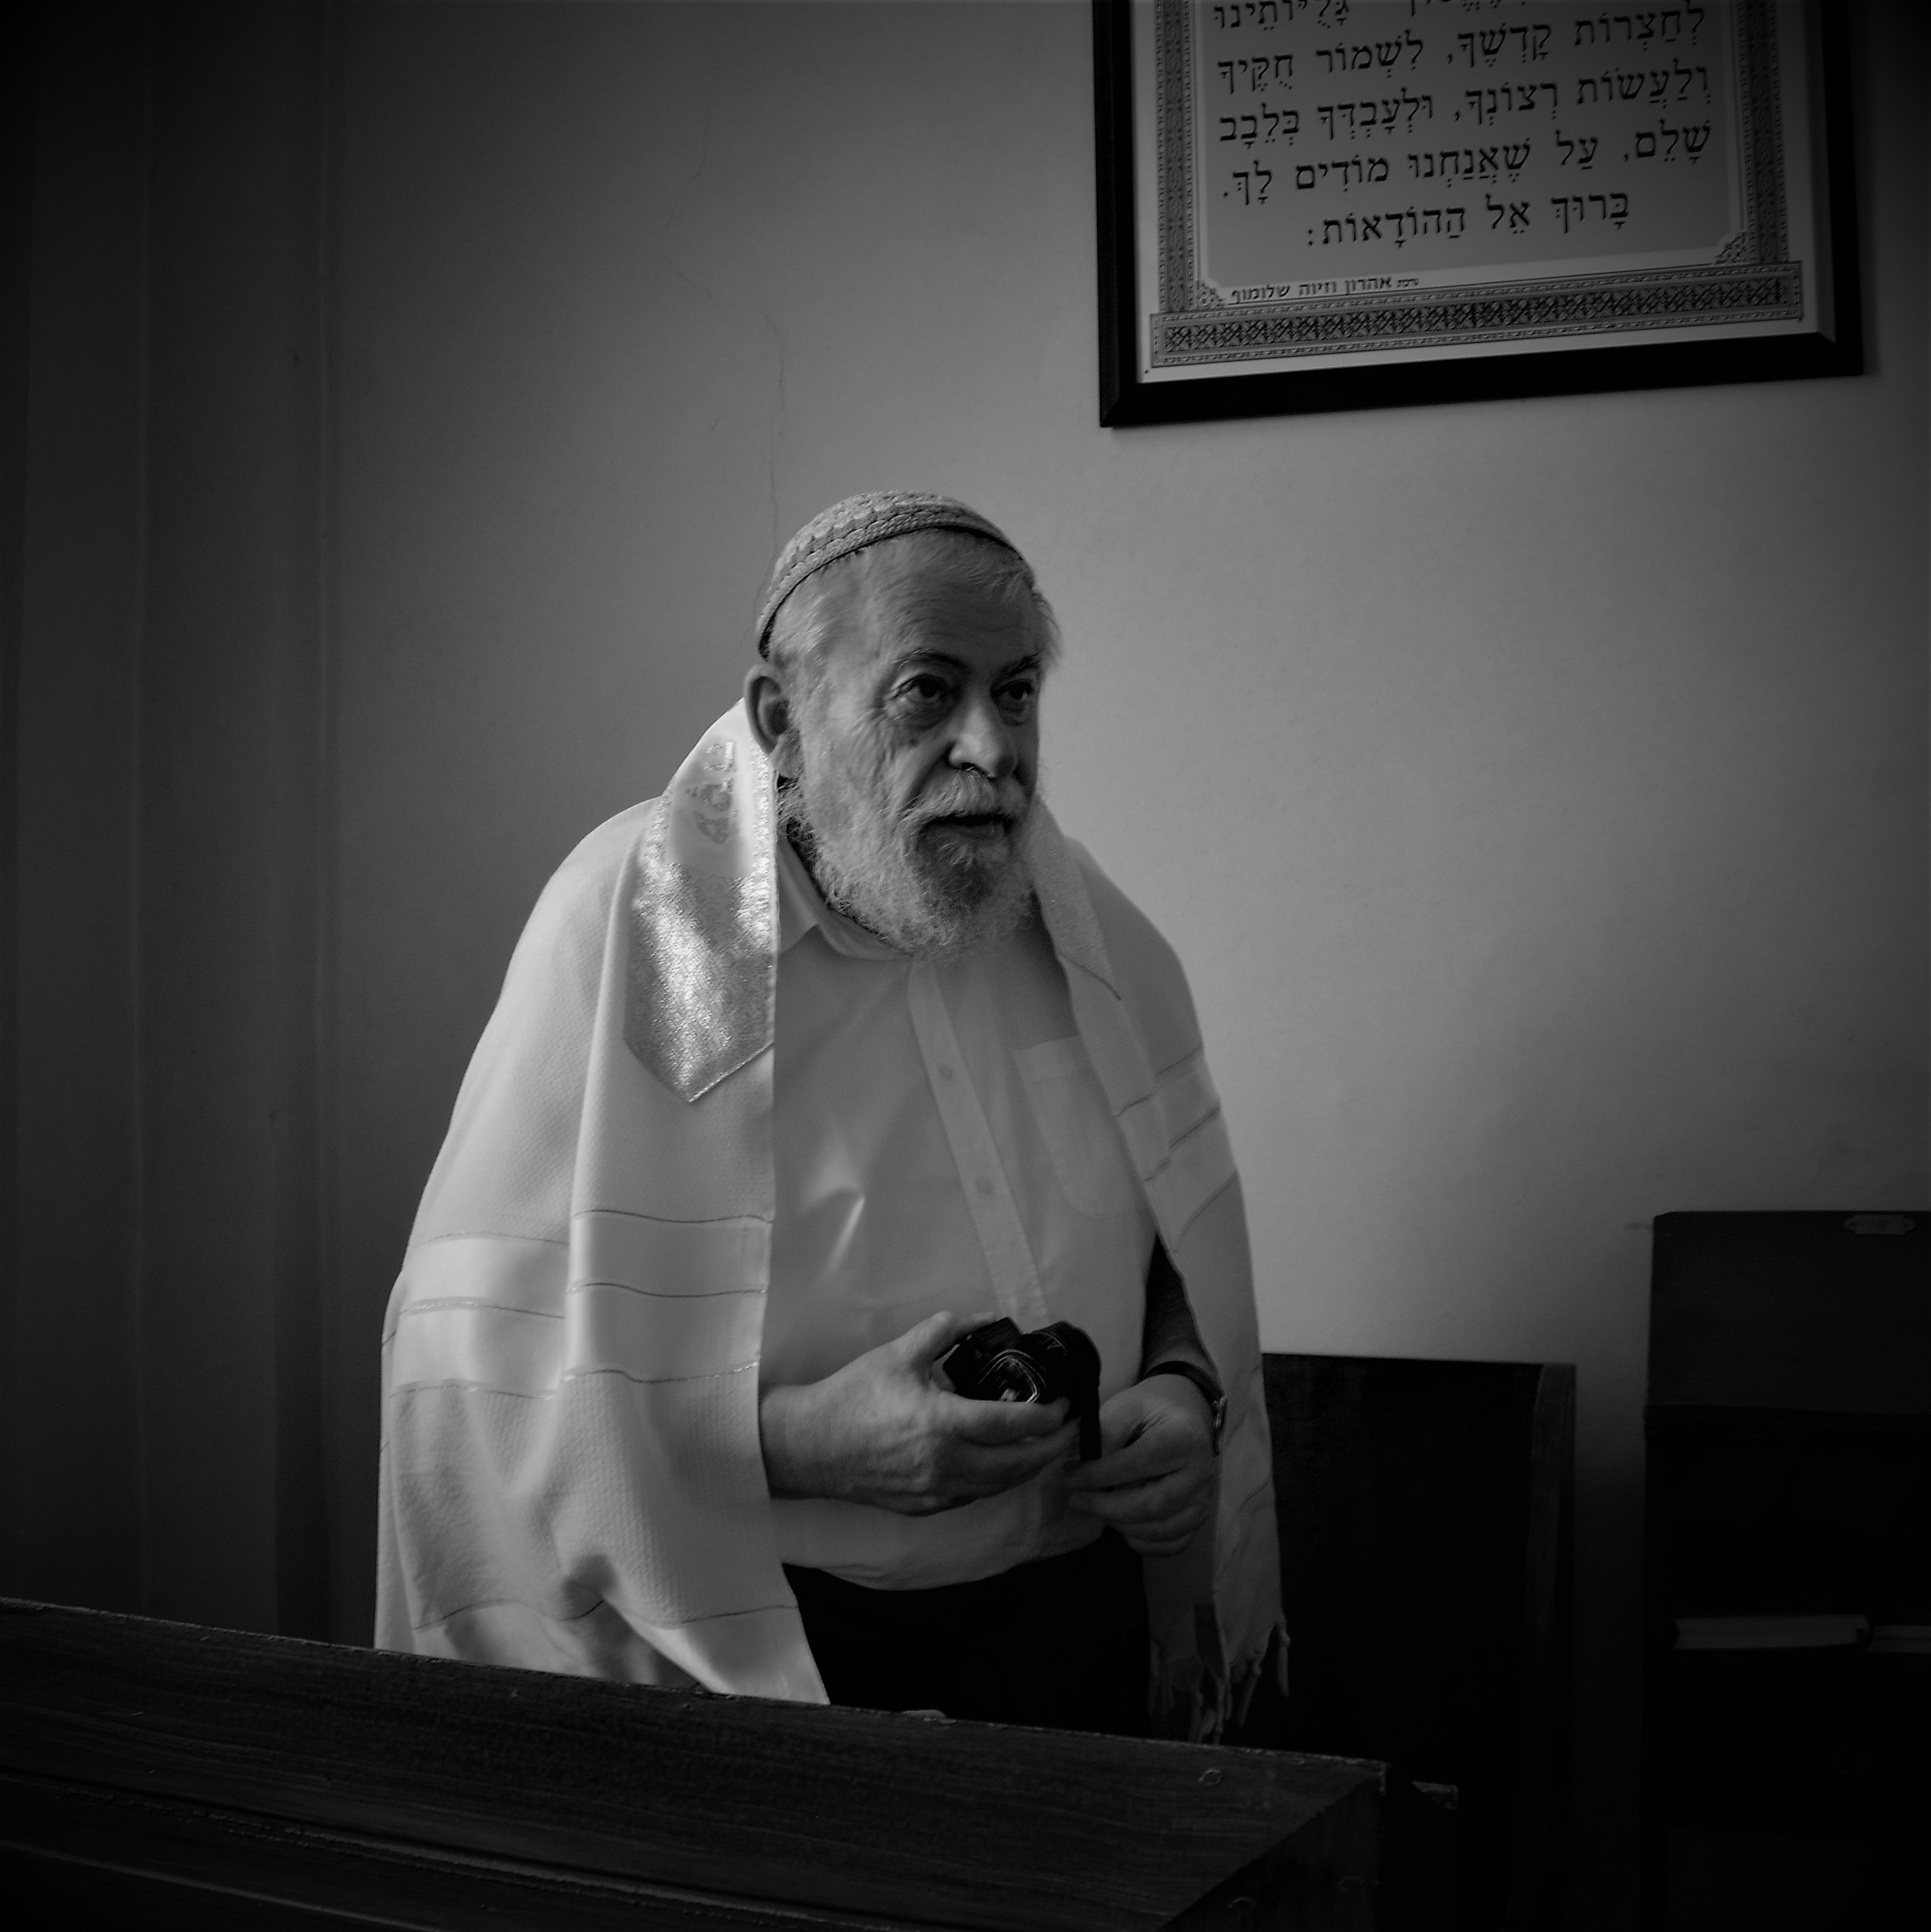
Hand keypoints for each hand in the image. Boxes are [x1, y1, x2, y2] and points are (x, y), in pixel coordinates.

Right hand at [760, 1311, 1076, 1515]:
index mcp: (942, 1423)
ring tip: (1045, 1447)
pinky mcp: (925, 1507)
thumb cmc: (853, 1396)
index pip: (1012, 1426)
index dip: (1047, 1417)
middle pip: (1018, 1465)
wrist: (810, 1446)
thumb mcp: (899, 1352)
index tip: (1063, 1404)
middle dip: (1052, 1449)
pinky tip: (1001, 1463)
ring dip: (1028, 1468)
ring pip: (999, 1486)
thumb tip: (987, 1316)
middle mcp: (945, 1464)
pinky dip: (996, 1481)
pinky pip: (974, 1496)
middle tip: (1070, 1429)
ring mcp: (936, 1491)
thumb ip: (946, 1330)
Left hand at [1063, 1374, 1215, 1557]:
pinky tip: (1122, 1525)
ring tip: (1096, 1508)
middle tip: (1076, 1499)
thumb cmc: (1153, 1408)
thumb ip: (1107, 1431)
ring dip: (1121, 1525)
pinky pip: (1173, 1543)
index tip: (1069, 1477)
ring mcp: (1203, 1498)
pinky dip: (1144, 1542)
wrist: (1186, 1414)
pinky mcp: (1199, 1517)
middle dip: (1106, 1507)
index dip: (1098, 1475)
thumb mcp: (1128, 1405)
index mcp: (1183, 1438)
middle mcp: (1199, 1472)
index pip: (1137, 1464)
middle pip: (1152, 1505)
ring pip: (1162, 1529)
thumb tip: (1082, 1463)